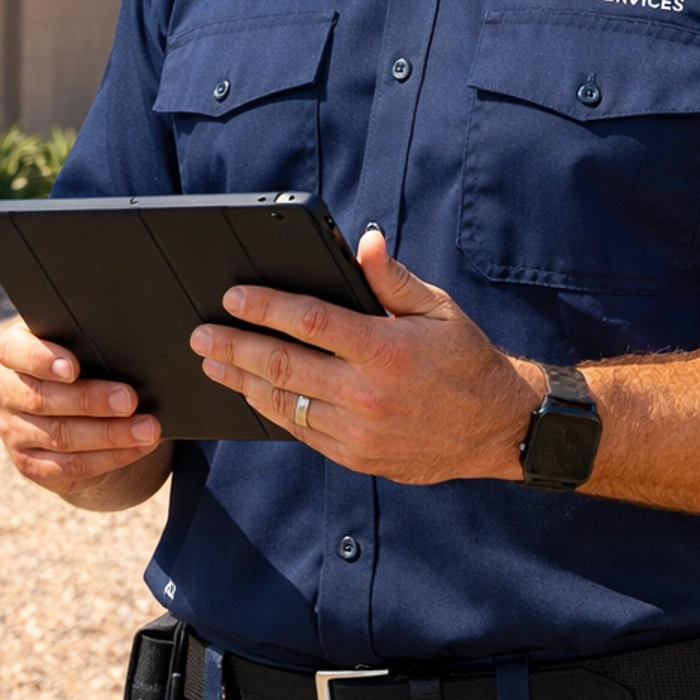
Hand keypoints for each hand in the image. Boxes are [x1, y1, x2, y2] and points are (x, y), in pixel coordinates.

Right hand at [0, 318, 171, 507]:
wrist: (76, 411)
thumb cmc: (83, 363)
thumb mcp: (80, 345)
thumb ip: (88, 341)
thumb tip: (126, 346)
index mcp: (13, 351)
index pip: (13, 350)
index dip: (42, 360)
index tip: (73, 368)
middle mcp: (5, 390)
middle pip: (43, 398)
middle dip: (91, 401)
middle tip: (130, 400)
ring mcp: (13, 430)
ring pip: (61, 436)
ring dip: (110, 434)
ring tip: (147, 429)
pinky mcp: (29, 463)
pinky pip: (69, 466)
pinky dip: (109, 458)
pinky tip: (136, 448)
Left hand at [188, 231, 540, 483]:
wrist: (497, 429)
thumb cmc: (466, 360)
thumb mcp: (438, 308)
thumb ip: (392, 278)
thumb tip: (363, 242)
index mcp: (386, 348)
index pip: (309, 321)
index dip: (264, 307)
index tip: (232, 297)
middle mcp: (368, 393)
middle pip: (282, 365)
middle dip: (234, 347)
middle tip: (202, 335)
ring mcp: (359, 431)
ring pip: (285, 404)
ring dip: (242, 382)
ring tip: (214, 365)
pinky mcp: (357, 458)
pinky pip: (303, 432)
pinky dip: (273, 411)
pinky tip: (253, 394)